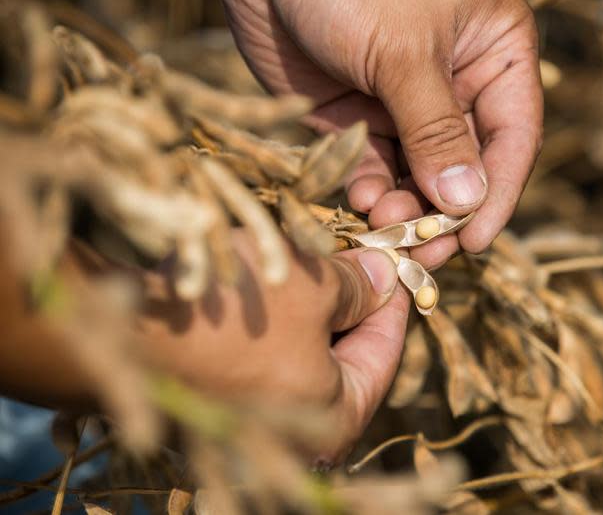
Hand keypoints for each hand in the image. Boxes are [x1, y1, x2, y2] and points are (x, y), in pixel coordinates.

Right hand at [0, 231, 407, 463]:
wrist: (120, 332)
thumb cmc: (234, 316)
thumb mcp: (312, 287)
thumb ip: (357, 285)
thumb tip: (384, 276)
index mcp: (338, 419)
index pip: (385, 355)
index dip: (393, 303)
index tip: (394, 264)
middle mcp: (299, 434)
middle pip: (343, 356)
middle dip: (348, 302)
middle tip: (352, 256)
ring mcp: (256, 420)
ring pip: (301, 352)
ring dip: (308, 306)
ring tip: (309, 260)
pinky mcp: (219, 400)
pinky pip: (263, 355)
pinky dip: (273, 319)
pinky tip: (266, 281)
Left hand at [217, 0, 542, 267]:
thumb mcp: (404, 50)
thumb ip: (436, 129)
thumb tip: (467, 203)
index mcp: (493, 54)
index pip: (512, 137)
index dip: (498, 193)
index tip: (476, 241)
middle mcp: (455, 85)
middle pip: (465, 168)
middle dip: (444, 211)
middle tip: (422, 250)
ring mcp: (403, 105)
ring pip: (417, 177)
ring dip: (404, 208)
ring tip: (383, 226)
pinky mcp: (354, 118)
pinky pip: (371, 168)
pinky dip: (368, 191)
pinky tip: (359, 202)